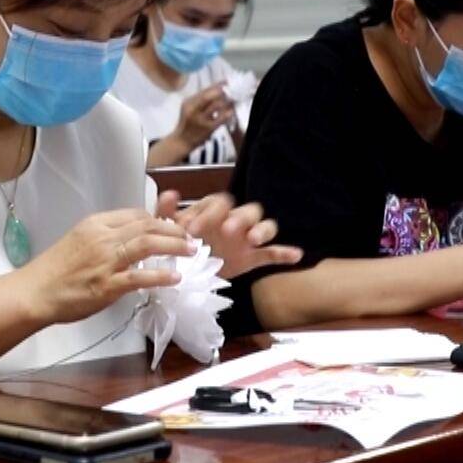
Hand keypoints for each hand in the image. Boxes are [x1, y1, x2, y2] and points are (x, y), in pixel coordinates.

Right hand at [15, 210, 194, 325]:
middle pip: (147, 226)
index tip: (172, 227)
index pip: (136, 215)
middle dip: (174, 230)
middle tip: (190, 237)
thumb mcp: (79, 241)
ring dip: (174, 246)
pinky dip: (161, 276)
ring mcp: (105, 261)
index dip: (159, 220)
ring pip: (148, 244)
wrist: (34, 292)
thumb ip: (104, 237)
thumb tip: (129, 238)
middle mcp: (102, 238)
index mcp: (95, 224)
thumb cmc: (54, 270)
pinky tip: (174, 277)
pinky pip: (140, 277)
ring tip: (190, 251)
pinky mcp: (107, 285)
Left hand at [156, 191, 301, 279]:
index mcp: (216, 211)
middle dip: (240, 218)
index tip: (193, 229)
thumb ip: (166, 213)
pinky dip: (285, 253)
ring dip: (263, 230)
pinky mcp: (255, 257)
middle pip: (248, 209)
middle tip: (227, 230)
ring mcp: (248, 238)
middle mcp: (236, 220)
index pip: (219, 202)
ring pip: (266, 225)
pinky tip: (296, 254)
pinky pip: (273, 252)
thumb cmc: (184, 242)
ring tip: (255, 239)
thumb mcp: (171, 229)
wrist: (190, 269)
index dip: (208, 213)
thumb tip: (169, 193)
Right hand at [172, 84, 234, 149]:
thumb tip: (217, 89)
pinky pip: (221, 118)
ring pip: (216, 106)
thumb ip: (199, 99)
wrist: (182, 141)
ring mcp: (201, 119)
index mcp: (188, 103)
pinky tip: (232, 111)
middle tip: (232, 89)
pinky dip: (228, 113)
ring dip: (226, 101)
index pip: (203, 91)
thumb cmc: (187, 123)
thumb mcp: (189, 109)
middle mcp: (193, 110)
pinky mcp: (208, 128)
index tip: (226, 81)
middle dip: (221, 91)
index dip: (216, 85)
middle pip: (208, 96)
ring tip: (233, 98)